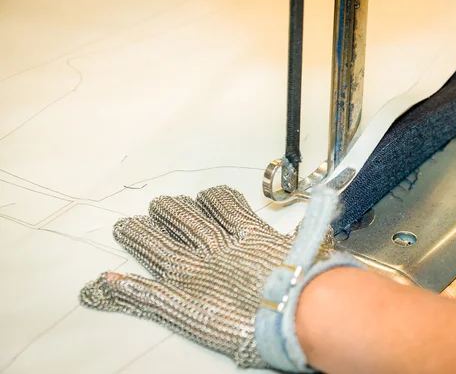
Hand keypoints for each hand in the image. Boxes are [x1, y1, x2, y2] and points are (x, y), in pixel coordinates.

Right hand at [79, 185, 347, 369]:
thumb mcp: (188, 316)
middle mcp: (208, 253)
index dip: (140, 235)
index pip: (156, 249)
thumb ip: (156, 295)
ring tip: (175, 198)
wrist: (287, 313)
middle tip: (154, 204)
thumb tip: (106, 283)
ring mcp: (233, 241)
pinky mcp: (260, 234)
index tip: (125, 224)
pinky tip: (215, 193)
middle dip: (165, 214)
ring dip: (186, 206)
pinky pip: (235, 207)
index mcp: (191, 275)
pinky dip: (222, 198)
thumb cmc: (246, 324)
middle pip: (179, 226)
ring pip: (201, 215)